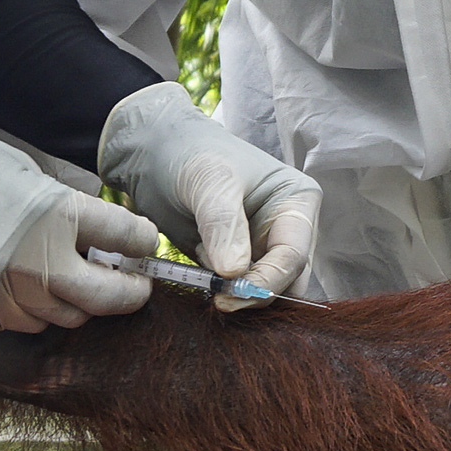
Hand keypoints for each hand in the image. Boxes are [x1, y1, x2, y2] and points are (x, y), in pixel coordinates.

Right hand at [0, 115, 155, 330]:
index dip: (143, 241)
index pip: (128, 238)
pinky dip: (41, 310)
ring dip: (83, 301)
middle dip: (131, 292)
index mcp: (57, 215)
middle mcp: (40, 263)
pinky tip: (36, 288)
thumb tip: (94, 228)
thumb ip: (62, 205)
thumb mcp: (20, 171)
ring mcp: (10, 295)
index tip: (145, 241)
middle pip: (110, 296)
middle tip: (136, 282)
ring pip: (70, 317)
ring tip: (80, 280)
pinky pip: (29, 323)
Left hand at [95, 82, 322, 306]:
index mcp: (296, 201)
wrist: (153, 152)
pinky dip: (220, 292)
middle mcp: (286, 228)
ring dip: (236, 295)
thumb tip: (235, 274)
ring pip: (262, 290)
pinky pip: (238, 291)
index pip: (292, 256)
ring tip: (202, 277)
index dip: (265, 281)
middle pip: (286, 280)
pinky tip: (198, 278)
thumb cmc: (189, 153)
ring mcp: (261, 247)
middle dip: (252, 293)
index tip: (228, 295)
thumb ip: (223, 225)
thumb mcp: (208, 181)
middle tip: (217, 298)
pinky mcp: (236, 261)